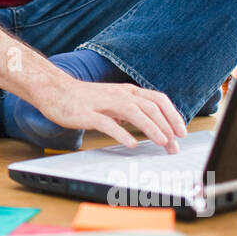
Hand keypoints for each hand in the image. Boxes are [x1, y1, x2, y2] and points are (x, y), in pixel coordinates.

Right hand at [38, 78, 187, 153]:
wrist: (55, 91)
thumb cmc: (84, 99)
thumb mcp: (113, 100)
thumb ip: (131, 110)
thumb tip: (152, 125)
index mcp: (127, 91)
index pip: (157, 100)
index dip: (172, 115)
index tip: (181, 132)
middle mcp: (118, 94)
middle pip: (150, 107)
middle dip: (166, 126)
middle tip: (175, 144)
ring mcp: (103, 103)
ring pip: (134, 112)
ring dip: (151, 128)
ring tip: (162, 142)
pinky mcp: (88, 114)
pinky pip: (108, 123)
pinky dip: (122, 133)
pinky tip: (131, 144)